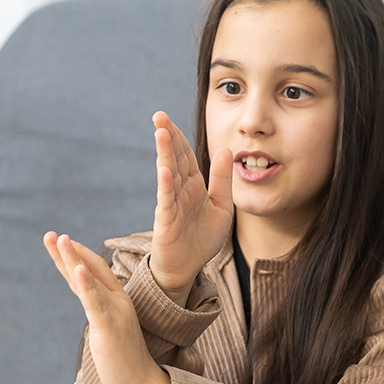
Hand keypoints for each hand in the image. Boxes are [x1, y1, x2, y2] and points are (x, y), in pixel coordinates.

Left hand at [43, 232, 171, 383]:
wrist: (139, 383)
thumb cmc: (123, 359)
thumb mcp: (107, 328)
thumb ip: (98, 311)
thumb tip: (85, 301)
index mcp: (117, 300)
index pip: (94, 271)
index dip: (76, 255)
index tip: (59, 241)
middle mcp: (118, 301)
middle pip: (91, 269)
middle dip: (69, 251)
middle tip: (52, 234)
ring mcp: (115, 312)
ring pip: (90, 279)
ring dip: (73, 258)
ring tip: (60, 239)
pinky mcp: (108, 327)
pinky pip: (94, 301)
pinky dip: (84, 283)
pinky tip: (76, 268)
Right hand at [150, 111, 234, 303]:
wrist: (188, 267)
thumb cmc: (202, 238)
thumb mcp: (221, 206)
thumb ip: (222, 179)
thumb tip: (225, 149)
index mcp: (194, 186)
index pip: (186, 156)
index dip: (179, 137)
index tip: (169, 118)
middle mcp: (181, 191)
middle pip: (174, 159)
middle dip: (167, 137)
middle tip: (158, 115)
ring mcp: (172, 204)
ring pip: (168, 174)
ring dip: (164, 153)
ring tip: (160, 132)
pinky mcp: (167, 220)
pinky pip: (167, 200)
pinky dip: (166, 185)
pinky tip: (165, 170)